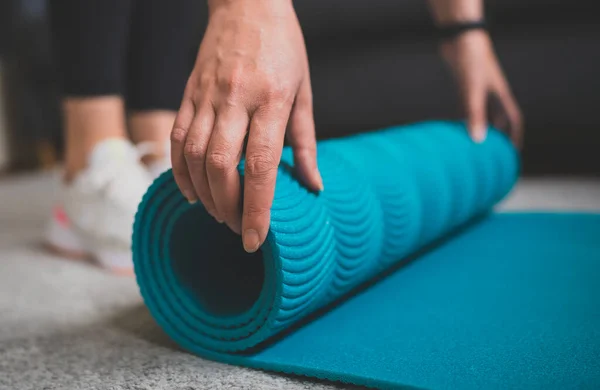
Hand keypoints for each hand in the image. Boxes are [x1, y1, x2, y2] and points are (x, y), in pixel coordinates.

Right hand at [170, 0, 322, 252]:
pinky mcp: (187, 94)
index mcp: (272, 99)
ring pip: (193, 156)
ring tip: (218, 213)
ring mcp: (206, 96)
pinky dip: (180, 171)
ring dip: (203, 195)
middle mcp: (235, 99)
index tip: (255, 239)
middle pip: (220, 166)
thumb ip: (305, 143)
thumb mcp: (304, 91)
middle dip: (227, 207)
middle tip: (238, 227)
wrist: (247, 3)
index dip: (256, 208)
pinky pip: (176, 139)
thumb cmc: (284, 48)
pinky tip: (192, 191)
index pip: (260, 165)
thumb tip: (312, 186)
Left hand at [441, 30, 523, 146]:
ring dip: (478, 130)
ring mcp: (477, 91)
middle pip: (497, 121)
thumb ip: (475, 115)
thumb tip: (477, 141)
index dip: (513, 137)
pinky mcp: (463, 88)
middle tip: (489, 157)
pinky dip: (462, 120)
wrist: (459, 40)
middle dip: (495, 138)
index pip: (513, 121)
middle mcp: (491, 95)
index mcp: (500, 96)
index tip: (511, 155)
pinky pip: (466, 109)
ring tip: (472, 149)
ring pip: (481, 116)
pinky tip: (454, 131)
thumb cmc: (471, 62)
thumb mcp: (473, 92)